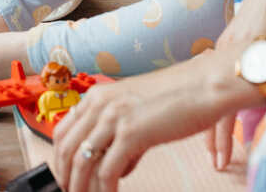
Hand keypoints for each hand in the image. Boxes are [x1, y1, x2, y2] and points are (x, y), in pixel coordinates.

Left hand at [51, 52, 249, 191]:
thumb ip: (124, 135)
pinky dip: (105, 189)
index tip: (64, 177)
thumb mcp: (140, 110)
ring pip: (82, 161)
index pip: (64, 130)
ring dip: (81, 186)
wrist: (205, 85)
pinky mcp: (131, 133)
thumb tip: (119, 166)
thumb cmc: (180, 96)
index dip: (60, 158)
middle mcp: (101, 103)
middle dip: (66, 177)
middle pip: (66, 148)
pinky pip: (107, 170)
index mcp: (99, 95)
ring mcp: (114, 117)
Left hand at [203, 0, 265, 166]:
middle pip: (209, 102)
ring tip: (219, 159)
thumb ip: (253, 62)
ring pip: (223, 101)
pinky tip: (244, 136)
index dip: (206, 123)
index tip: (204, 147)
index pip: (206, 95)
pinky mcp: (259, 51)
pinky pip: (247, 91)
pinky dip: (244, 115)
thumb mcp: (260, 38)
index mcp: (223, 52)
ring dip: (221, 133)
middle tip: (210, 162)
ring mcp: (240, 54)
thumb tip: (254, 92)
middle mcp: (225, 54)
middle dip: (209, 136)